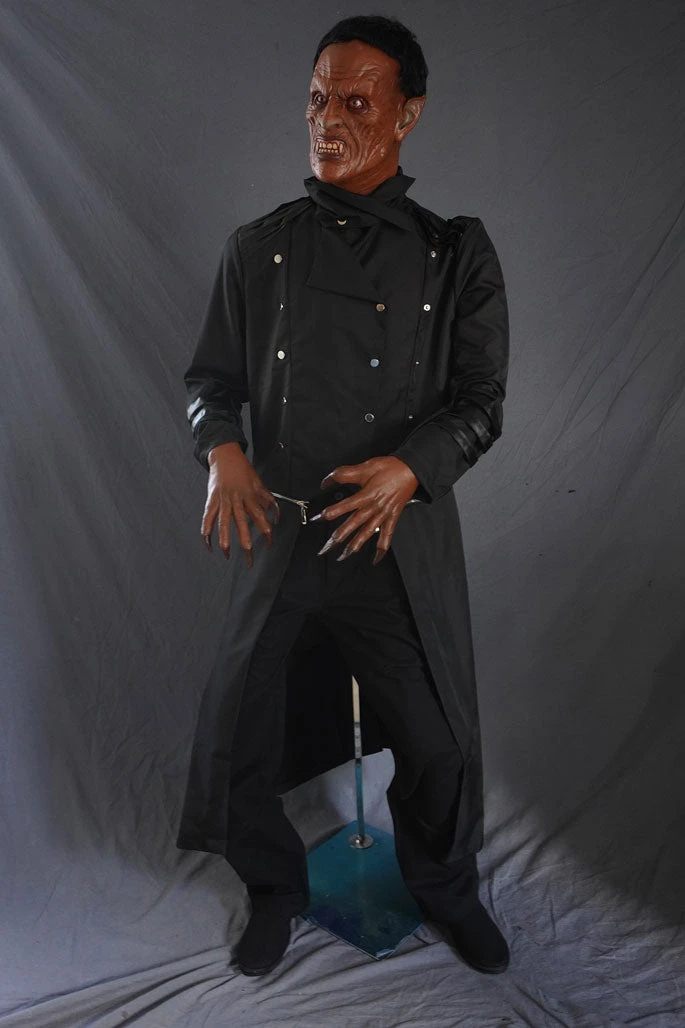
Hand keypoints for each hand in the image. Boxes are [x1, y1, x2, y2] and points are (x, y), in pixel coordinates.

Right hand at [201, 442, 279, 567]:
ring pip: (223, 523)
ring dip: (224, 540)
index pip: (261, 518)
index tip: (268, 545)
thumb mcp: (260, 484)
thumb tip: (276, 516)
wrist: (225, 455)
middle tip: (249, 560)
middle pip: (242, 524)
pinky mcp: (211, 499)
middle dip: (246, 543)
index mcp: (250, 496)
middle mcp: (237, 500)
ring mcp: (223, 500)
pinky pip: (208, 517)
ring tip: (226, 554)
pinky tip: (208, 543)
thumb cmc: (244, 470)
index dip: (266, 532)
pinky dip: (206, 530)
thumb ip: (268, 500)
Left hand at [311, 457, 418, 564]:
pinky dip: (381, 548)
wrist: (412, 469)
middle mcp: (374, 507)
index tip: (317, 519)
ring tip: (343, 556)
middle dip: (338, 536)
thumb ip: (343, 474)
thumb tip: (326, 482)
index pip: (345, 506)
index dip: (330, 512)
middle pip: (353, 523)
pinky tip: (375, 559)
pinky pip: (387, 536)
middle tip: (325, 548)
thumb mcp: (365, 466)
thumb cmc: (390, 467)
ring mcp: (384, 514)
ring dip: (355, 545)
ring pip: (367, 532)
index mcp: (367, 494)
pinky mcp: (393, 517)